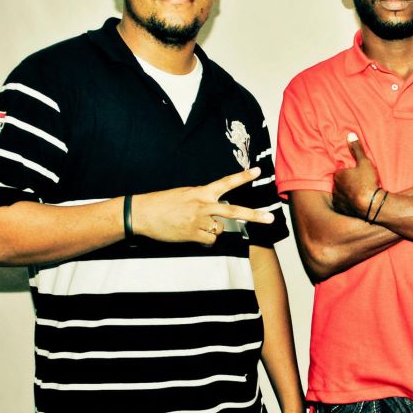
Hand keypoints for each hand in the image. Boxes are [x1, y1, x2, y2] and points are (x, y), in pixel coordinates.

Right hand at [133, 168, 273, 244]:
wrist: (142, 214)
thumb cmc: (163, 203)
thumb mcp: (186, 194)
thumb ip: (203, 200)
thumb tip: (216, 211)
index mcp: (201, 192)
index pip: (226, 183)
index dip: (243, 177)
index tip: (258, 171)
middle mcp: (203, 206)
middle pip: (234, 211)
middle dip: (254, 215)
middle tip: (271, 218)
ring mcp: (199, 221)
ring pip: (221, 229)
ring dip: (214, 229)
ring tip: (196, 224)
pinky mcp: (192, 235)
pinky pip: (210, 240)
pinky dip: (205, 239)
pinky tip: (192, 233)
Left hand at [332, 133, 380, 218]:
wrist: (371, 204)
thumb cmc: (367, 182)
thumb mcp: (364, 162)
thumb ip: (357, 149)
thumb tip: (350, 135)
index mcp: (338, 175)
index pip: (341, 172)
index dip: (349, 173)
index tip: (357, 175)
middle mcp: (335, 188)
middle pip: (339, 184)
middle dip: (347, 184)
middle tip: (359, 185)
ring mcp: (338, 200)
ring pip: (340, 195)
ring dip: (347, 195)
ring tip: (359, 196)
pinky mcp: (342, 210)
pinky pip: (343, 206)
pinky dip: (348, 205)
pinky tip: (356, 205)